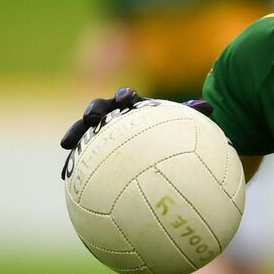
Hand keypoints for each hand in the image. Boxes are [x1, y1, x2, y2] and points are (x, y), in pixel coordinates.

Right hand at [59, 89, 214, 178]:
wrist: (150, 140)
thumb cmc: (165, 130)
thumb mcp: (179, 124)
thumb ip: (191, 114)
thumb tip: (210, 107)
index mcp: (132, 107)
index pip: (127, 97)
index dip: (125, 95)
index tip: (127, 97)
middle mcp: (113, 115)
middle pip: (100, 108)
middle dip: (94, 110)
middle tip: (91, 115)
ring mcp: (100, 132)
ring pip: (84, 130)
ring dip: (74, 134)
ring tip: (66, 144)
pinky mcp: (91, 149)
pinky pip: (80, 156)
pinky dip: (71, 164)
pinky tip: (63, 177)